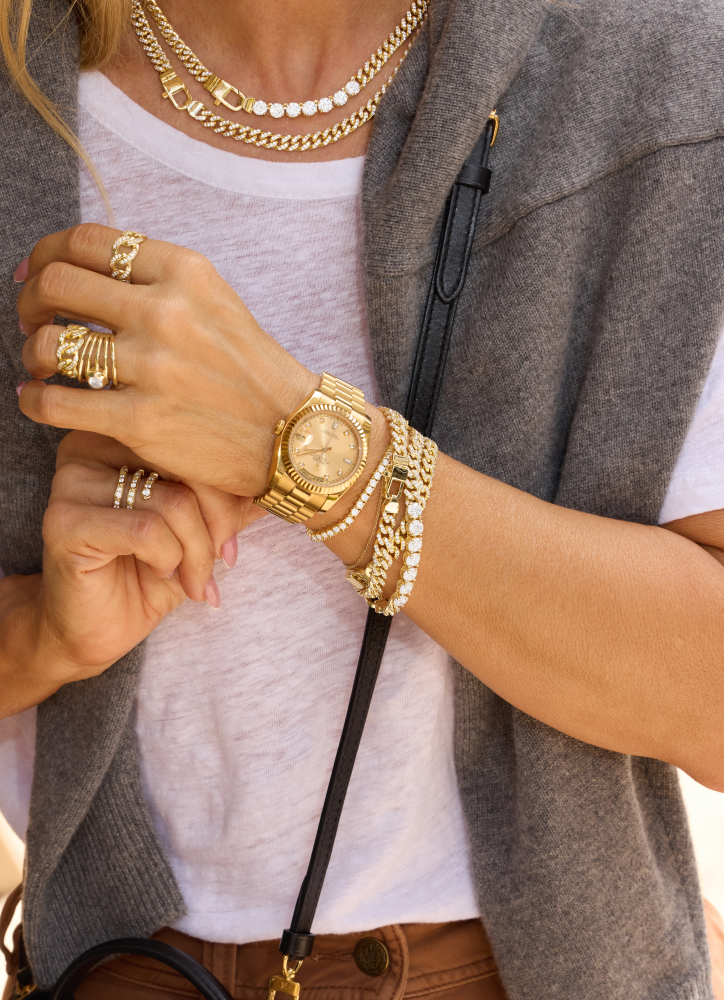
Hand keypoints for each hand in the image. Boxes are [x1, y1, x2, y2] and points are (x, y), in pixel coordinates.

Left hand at [16, 224, 319, 494]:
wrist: (292, 435)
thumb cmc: (251, 371)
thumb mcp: (216, 303)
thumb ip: (158, 281)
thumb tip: (83, 273)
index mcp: (185, 272)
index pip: (86, 242)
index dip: (44, 253)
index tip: (35, 275)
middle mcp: (166, 312)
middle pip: (56, 283)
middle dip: (29, 301)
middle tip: (32, 321)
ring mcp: (153, 368)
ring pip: (49, 344)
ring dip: (31, 354)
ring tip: (41, 367)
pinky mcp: (141, 421)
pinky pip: (55, 404)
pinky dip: (33, 401)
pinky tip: (39, 400)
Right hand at [28, 430, 250, 689]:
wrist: (96, 627)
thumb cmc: (149, 569)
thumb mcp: (203, 526)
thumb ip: (234, 493)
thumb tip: (287, 466)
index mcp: (120, 430)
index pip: (195, 437)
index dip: (229, 487)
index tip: (235, 535)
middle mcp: (89, 443)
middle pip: (186, 462)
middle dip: (219, 520)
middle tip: (226, 559)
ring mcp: (71, 480)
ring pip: (172, 501)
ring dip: (197, 550)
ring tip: (194, 578)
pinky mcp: (62, 521)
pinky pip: (146, 530)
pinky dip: (168, 559)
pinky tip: (163, 574)